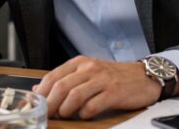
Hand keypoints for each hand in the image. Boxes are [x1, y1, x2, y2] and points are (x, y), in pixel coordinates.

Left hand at [33, 57, 168, 118]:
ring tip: (65, 115)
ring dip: (65, 110)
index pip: (53, 76)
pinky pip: (93, 105)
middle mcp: (89, 68)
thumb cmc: (114, 76)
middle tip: (48, 115)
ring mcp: (102, 79)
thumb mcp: (87, 72)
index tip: (35, 105)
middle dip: (50, 104)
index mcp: (80, 62)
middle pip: (61, 86)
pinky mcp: (114, 92)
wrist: (143, 76)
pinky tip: (85, 115)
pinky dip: (85, 113)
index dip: (41, 93)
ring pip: (74, 95)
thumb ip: (64, 79)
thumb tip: (39, 88)